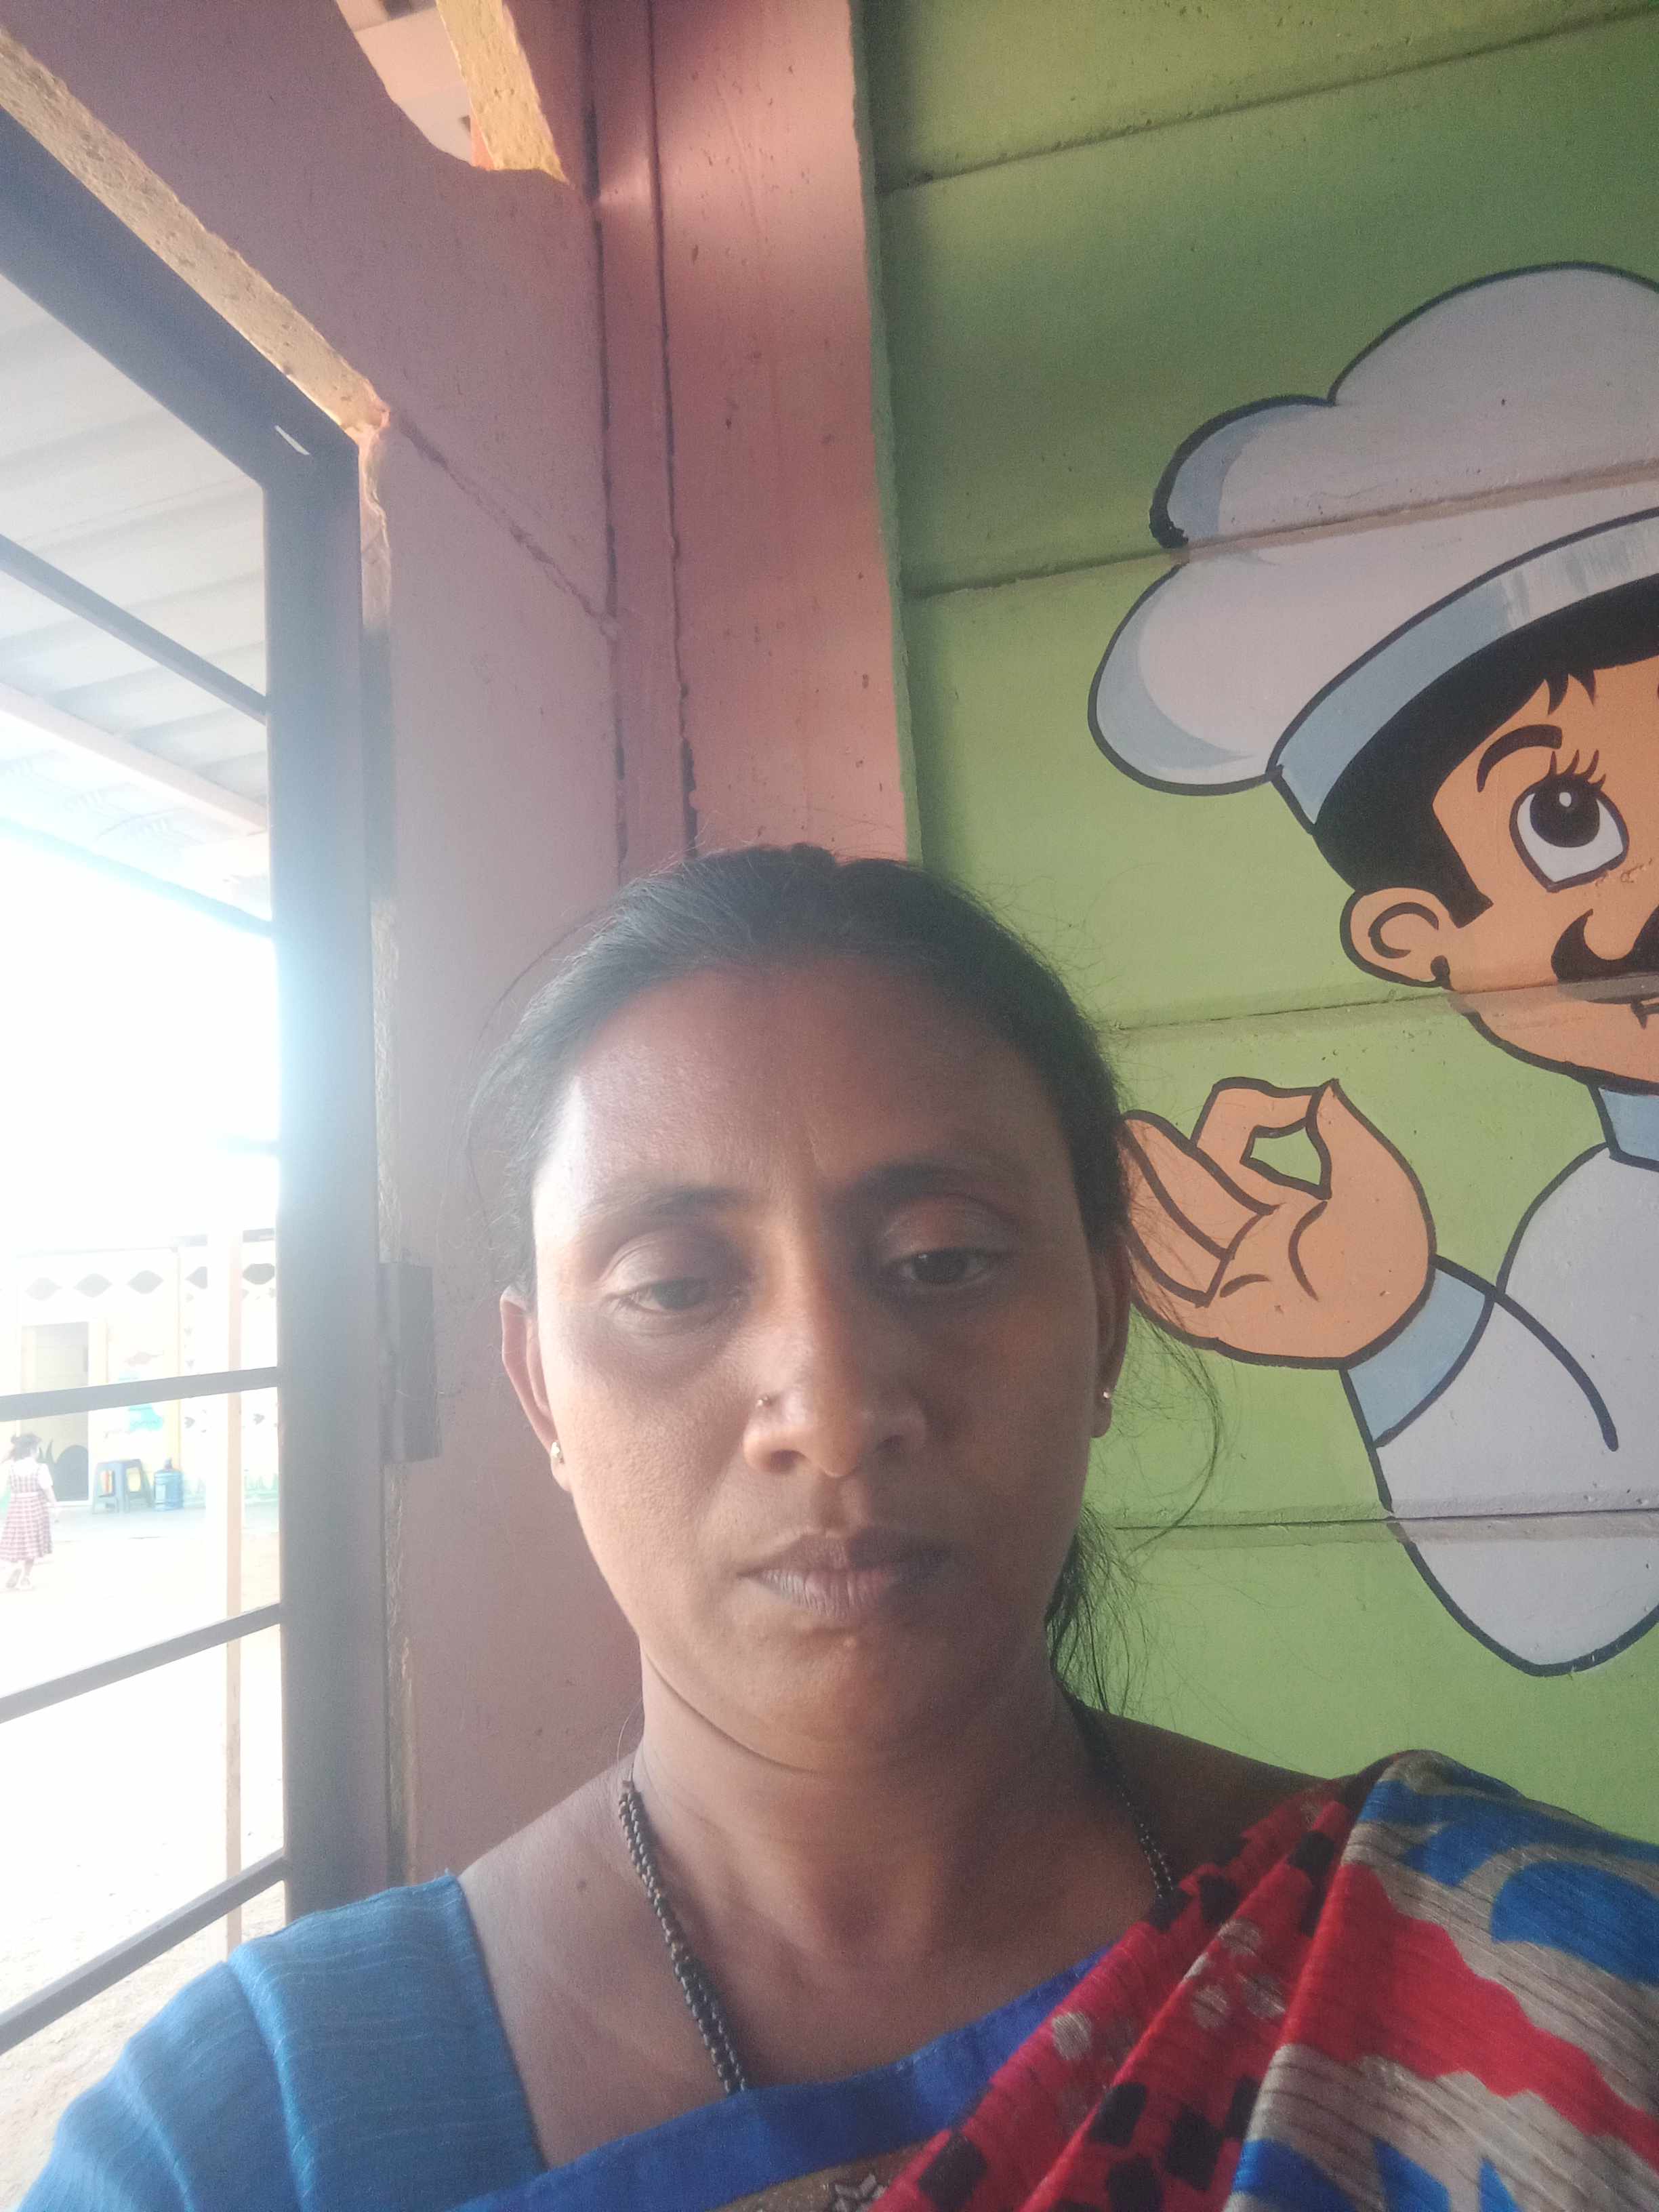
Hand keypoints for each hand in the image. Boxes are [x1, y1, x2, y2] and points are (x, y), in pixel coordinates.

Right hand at [1119, 1080, 1432, 1363]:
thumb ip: (1345, 1137)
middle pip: (1183, 1186)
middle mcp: (1239, 1230)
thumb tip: (1322, 1090)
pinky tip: (1116, 1246)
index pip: (1230, 1142)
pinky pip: (1169, 1294)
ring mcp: (1227, 1274)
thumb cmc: (1394, 1253)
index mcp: (1271, 1197)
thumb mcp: (1376, 1182)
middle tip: (1121, 1129)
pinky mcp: (1221, 1318)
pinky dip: (1141, 1272)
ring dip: (1141, 1208)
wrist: (1403, 1325)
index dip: (1246, 1113)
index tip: (1272, 1107)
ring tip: (1107, 1176)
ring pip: (1168, 1234)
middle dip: (1153, 1160)